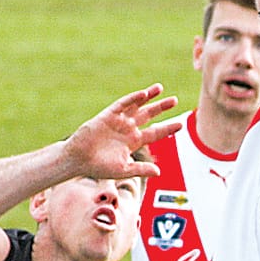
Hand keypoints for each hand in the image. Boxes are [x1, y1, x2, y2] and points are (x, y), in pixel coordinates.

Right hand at [65, 87, 180, 181]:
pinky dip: (133, 99)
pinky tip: (143, 94)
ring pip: (137, 106)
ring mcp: (118, 121)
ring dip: (148, 97)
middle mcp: (128, 129)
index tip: (180, 125)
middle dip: (161, 108)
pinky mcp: (108, 115)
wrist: (79, 160)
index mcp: (133, 142)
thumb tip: (159, 173)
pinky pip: (122, 104)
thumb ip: (141, 169)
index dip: (167, 129)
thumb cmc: (99, 167)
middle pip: (149, 115)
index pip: (155, 133)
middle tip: (175, 100)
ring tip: (160, 88)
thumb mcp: (124, 169)